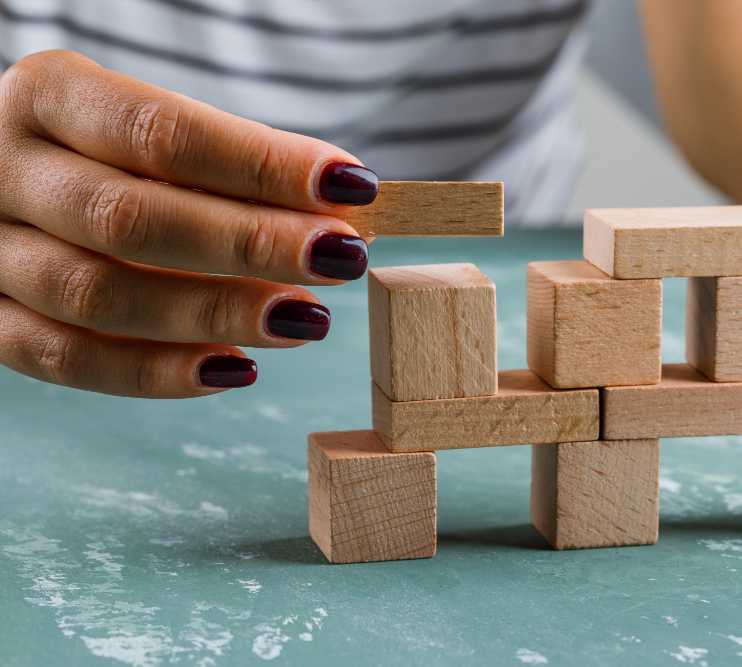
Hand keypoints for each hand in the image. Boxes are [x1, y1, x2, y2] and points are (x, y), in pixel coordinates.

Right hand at [0, 50, 377, 397]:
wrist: (1, 180)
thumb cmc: (100, 151)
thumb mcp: (148, 126)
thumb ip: (230, 163)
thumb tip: (343, 208)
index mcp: (46, 96)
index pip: (161, 131)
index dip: (260, 164)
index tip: (347, 186)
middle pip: (130, 219)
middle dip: (250, 244)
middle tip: (338, 257)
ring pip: (97, 297)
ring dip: (215, 315)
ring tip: (305, 319)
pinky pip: (67, 360)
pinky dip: (157, 373)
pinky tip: (235, 369)